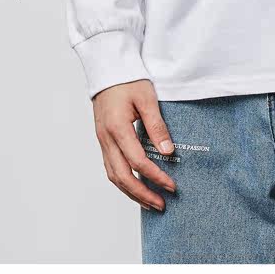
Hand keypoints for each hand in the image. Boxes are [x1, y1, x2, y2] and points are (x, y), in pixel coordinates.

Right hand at [92, 79, 177, 210]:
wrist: (108, 69)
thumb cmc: (128, 80)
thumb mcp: (147, 98)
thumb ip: (157, 126)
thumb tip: (168, 152)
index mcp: (117, 127)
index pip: (138, 161)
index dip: (155, 176)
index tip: (172, 185)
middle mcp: (106, 138)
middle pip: (122, 176)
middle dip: (142, 194)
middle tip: (162, 204)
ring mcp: (102, 140)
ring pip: (114, 176)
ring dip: (132, 192)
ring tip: (151, 202)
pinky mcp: (103, 140)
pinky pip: (111, 167)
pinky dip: (124, 181)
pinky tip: (136, 186)